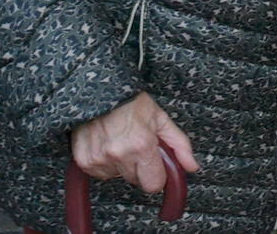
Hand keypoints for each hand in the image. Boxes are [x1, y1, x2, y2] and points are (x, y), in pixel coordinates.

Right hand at [70, 92, 199, 191]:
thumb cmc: (132, 103)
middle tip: (137, 147)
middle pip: (136, 180)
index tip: (156, 166)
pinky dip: (105, 163)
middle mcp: (119, 154)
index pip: (153, 184)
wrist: (102, 92)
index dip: (157, 176)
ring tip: (121, 142)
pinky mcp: (83, 160)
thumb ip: (180, 145)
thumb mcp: (161, 120)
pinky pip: (99, 173)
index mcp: (142, 146)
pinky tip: (107, 145)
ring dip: (121, 165)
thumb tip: (192, 167)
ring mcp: (99, 158)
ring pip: (117, 176)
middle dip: (140, 167)